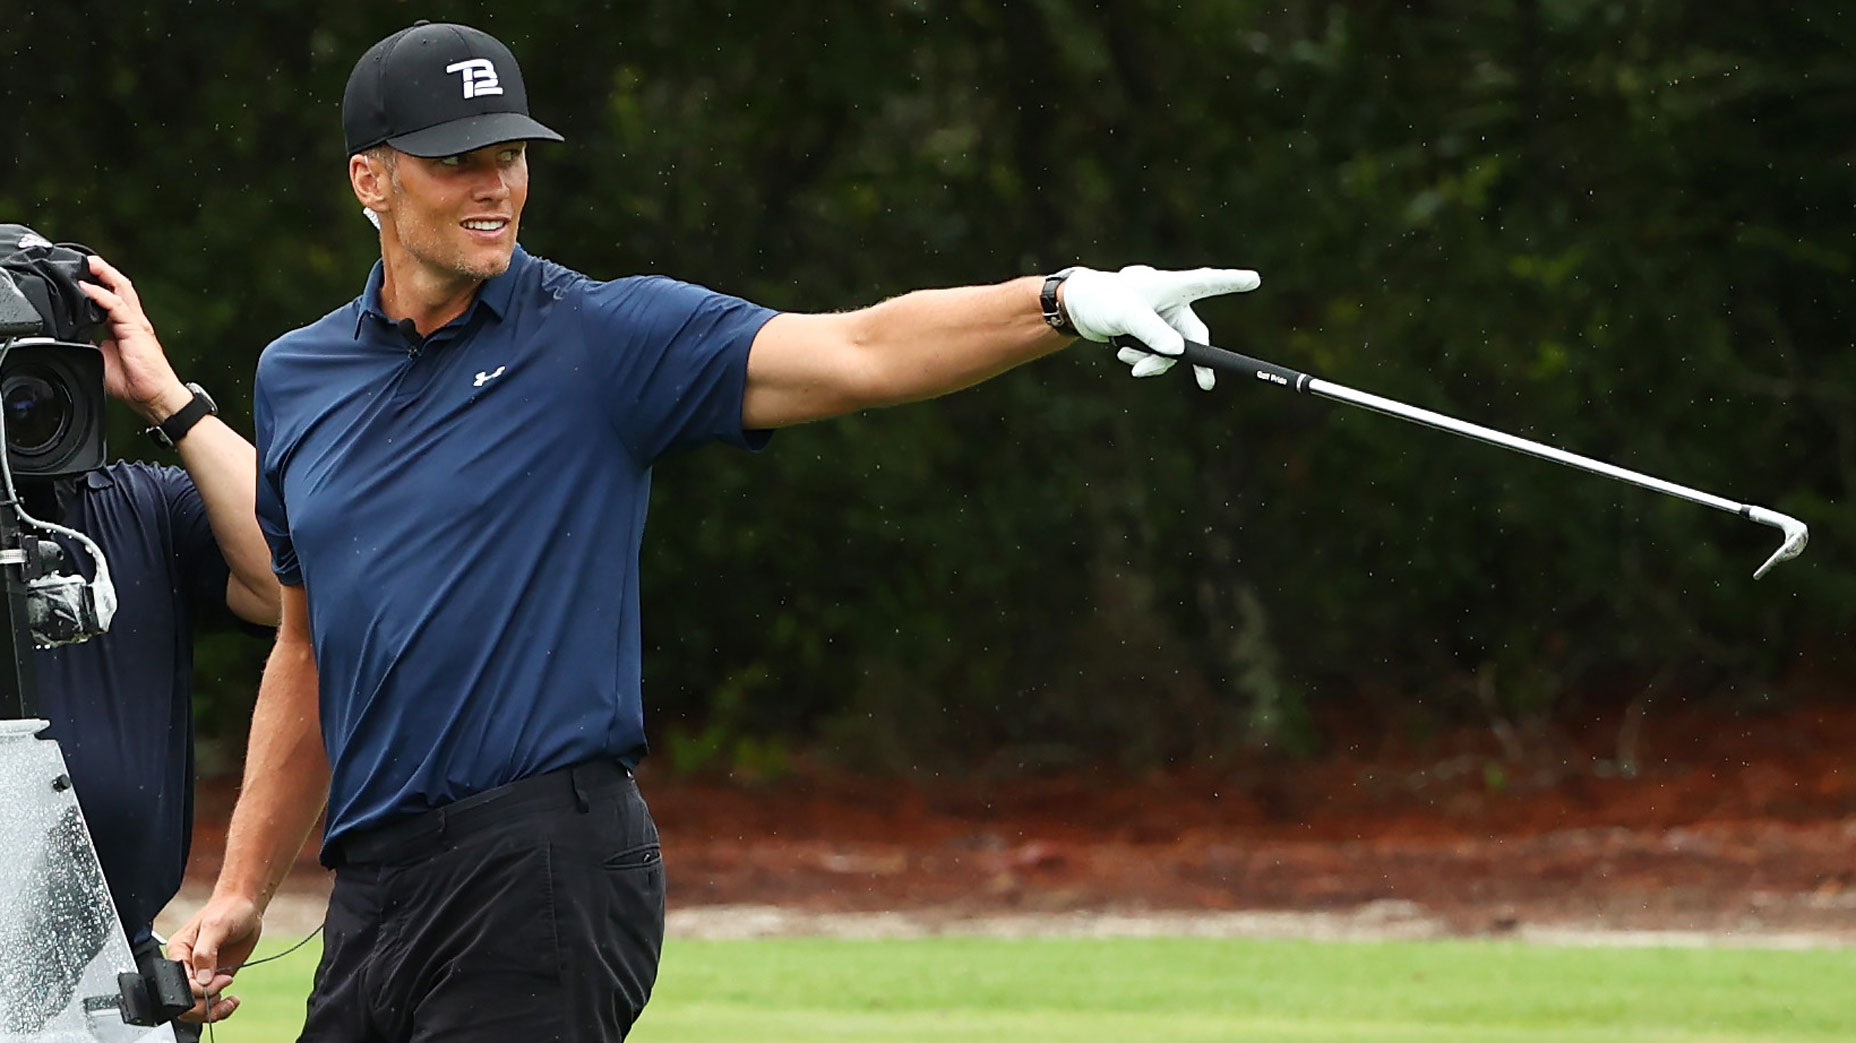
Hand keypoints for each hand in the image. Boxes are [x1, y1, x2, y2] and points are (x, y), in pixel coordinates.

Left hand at [76, 255, 191, 423]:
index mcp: (125, 326)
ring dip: (103, 274)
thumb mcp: (101, 357)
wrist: (154, 395)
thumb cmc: (134, 382)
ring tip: (88, 264)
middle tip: (84, 260)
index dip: (99, 283)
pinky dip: (100, 295)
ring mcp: (136, 323)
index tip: (81, 275)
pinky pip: (117, 306)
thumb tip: (71, 334)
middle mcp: (133, 320)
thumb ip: (89, 341)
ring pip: (121, 289)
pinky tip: (88, 288)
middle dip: (102, 270)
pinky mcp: (136, 329)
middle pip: (119, 286)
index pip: (112, 296)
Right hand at [165, 893, 261, 1024]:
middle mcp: (186, 966)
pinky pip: (210, 1002)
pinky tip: (232, 1001)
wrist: (246, 907)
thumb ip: (205, 953)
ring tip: (229, 1000)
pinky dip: (220, 1008)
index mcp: (178, 952)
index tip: (221, 978)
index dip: (199, 989)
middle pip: (184, 1001)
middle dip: (204, 1002)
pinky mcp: (214, 978)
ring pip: (196, 1007)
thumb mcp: (216, 926)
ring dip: (212, 1009)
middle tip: (224, 985)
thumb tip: (201, 979)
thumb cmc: (229, 909)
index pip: (179, 984)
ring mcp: (200, 974)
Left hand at [1059, 264, 1259, 389]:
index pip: (1208, 282)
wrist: (1081, 309)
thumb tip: (1179, 353)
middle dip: (1197, 360)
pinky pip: (1158, 354)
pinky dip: (1143, 359)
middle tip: (1207, 382)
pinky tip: (1122, 354)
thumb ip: (1153, 333)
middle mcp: (1173, 303)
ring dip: (1153, 360)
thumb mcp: (1127, 316)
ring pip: (1173, 351)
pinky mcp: (1153, 333)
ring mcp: (1164, 320)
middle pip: (1195, 335)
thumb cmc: (1104, 300)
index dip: (1232, 282)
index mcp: (1172, 286)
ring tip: (1128, 360)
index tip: (1255, 279)